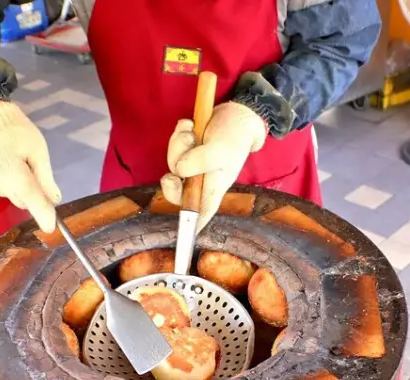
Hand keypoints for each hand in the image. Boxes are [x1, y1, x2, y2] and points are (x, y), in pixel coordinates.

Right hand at [0, 101, 60, 232]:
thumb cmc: (18, 131)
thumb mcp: (38, 151)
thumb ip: (45, 178)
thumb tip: (54, 201)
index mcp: (10, 169)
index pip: (28, 195)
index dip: (41, 212)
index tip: (50, 227)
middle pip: (23, 199)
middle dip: (34, 193)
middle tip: (34, 168)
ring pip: (15, 196)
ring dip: (22, 187)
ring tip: (18, 163)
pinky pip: (6, 191)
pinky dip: (12, 184)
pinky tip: (8, 166)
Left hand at [160, 102, 267, 231]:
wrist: (236, 113)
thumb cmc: (235, 137)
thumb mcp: (222, 150)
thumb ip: (202, 161)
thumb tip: (179, 170)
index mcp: (214, 188)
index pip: (202, 212)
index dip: (192, 225)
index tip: (184, 236)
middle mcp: (201, 180)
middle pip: (177, 189)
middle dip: (173, 174)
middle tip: (177, 164)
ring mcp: (192, 165)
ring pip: (172, 163)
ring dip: (178, 145)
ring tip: (192, 132)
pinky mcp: (186, 150)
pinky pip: (173, 146)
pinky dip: (178, 133)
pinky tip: (189, 125)